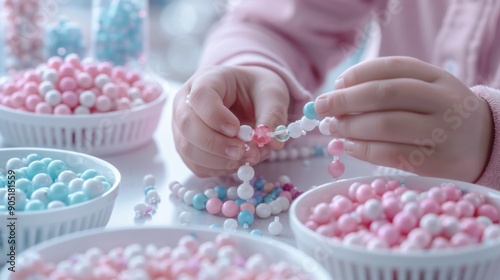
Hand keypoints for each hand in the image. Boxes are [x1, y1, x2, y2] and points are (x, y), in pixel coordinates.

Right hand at [172, 65, 289, 177]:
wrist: (250, 98)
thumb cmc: (257, 91)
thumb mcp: (272, 94)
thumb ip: (273, 114)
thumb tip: (273, 141)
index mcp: (206, 80)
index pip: (200, 96)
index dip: (215, 116)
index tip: (236, 129)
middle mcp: (186, 102)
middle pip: (187, 125)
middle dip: (217, 144)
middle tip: (245, 152)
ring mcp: (182, 127)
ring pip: (188, 149)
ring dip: (219, 161)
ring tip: (249, 158)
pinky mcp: (188, 148)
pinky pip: (196, 165)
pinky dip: (219, 169)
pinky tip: (239, 163)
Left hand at [314, 56, 492, 181]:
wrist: (484, 144)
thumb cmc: (439, 114)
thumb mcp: (425, 91)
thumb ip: (388, 88)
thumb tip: (338, 94)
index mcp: (438, 78)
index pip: (393, 68)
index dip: (358, 74)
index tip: (336, 84)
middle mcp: (443, 102)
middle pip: (386, 95)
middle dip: (346, 100)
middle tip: (321, 107)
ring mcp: (442, 133)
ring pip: (387, 125)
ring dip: (351, 126)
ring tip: (332, 128)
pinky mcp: (435, 163)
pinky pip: (391, 155)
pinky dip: (363, 150)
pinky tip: (349, 146)